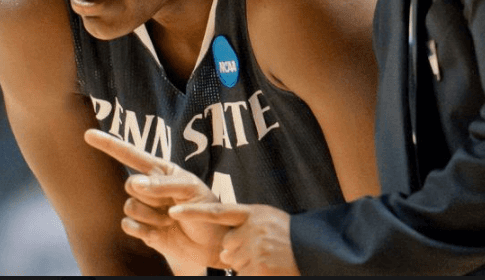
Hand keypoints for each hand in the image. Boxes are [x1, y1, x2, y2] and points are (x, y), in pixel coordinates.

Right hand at [84, 129, 227, 270]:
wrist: (213, 243)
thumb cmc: (206, 209)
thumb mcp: (191, 190)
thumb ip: (162, 184)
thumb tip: (134, 183)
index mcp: (160, 171)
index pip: (130, 155)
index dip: (109, 144)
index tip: (88, 134)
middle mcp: (148, 188)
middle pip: (129, 185)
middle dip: (150, 195)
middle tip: (172, 204)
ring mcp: (144, 210)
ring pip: (129, 207)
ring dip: (151, 215)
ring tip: (170, 220)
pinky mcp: (142, 230)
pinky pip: (128, 226)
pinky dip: (143, 229)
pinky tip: (159, 232)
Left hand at [168, 202, 299, 275]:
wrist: (312, 247)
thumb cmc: (287, 233)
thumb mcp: (266, 218)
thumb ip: (243, 224)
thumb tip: (224, 247)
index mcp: (251, 213)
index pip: (216, 211)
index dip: (193, 212)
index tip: (173, 211)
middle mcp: (250, 230)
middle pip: (226, 245)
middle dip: (237, 250)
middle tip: (259, 248)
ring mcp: (254, 249)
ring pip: (234, 261)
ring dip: (246, 263)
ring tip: (266, 256)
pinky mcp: (259, 267)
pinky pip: (243, 273)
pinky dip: (253, 272)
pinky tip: (267, 266)